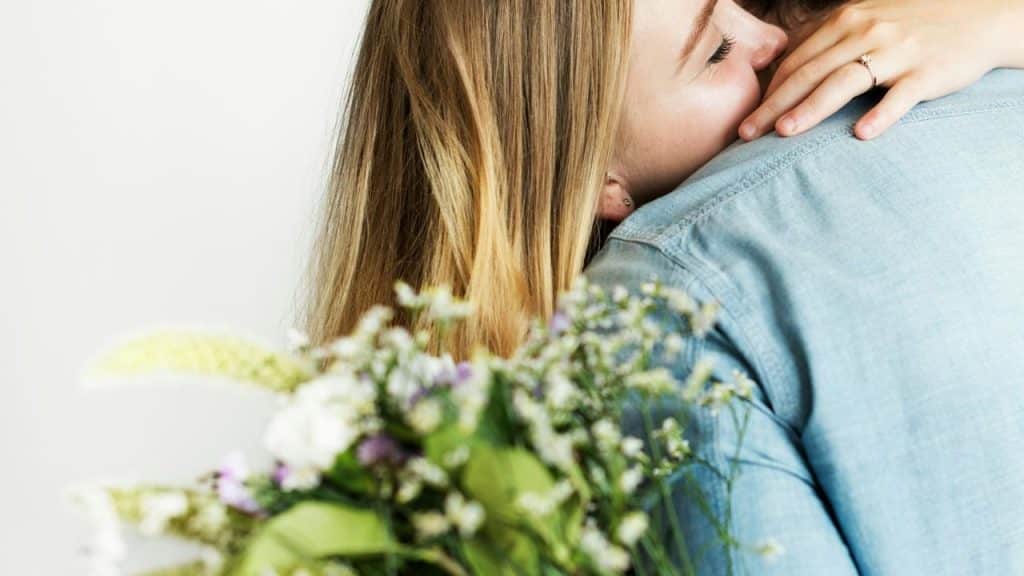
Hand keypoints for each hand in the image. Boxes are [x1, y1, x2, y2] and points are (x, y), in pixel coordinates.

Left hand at [738, 0, 1021, 141]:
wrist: (980, 17)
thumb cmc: (913, 26)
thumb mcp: (868, 20)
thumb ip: (830, 42)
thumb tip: (785, 72)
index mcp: (847, 20)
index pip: (798, 60)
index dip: (769, 90)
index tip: (747, 117)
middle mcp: (867, 32)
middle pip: (810, 73)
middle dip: (773, 104)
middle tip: (746, 133)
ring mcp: (898, 52)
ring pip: (845, 81)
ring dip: (811, 108)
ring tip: (784, 132)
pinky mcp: (928, 72)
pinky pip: (901, 95)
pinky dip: (881, 113)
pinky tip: (860, 134)